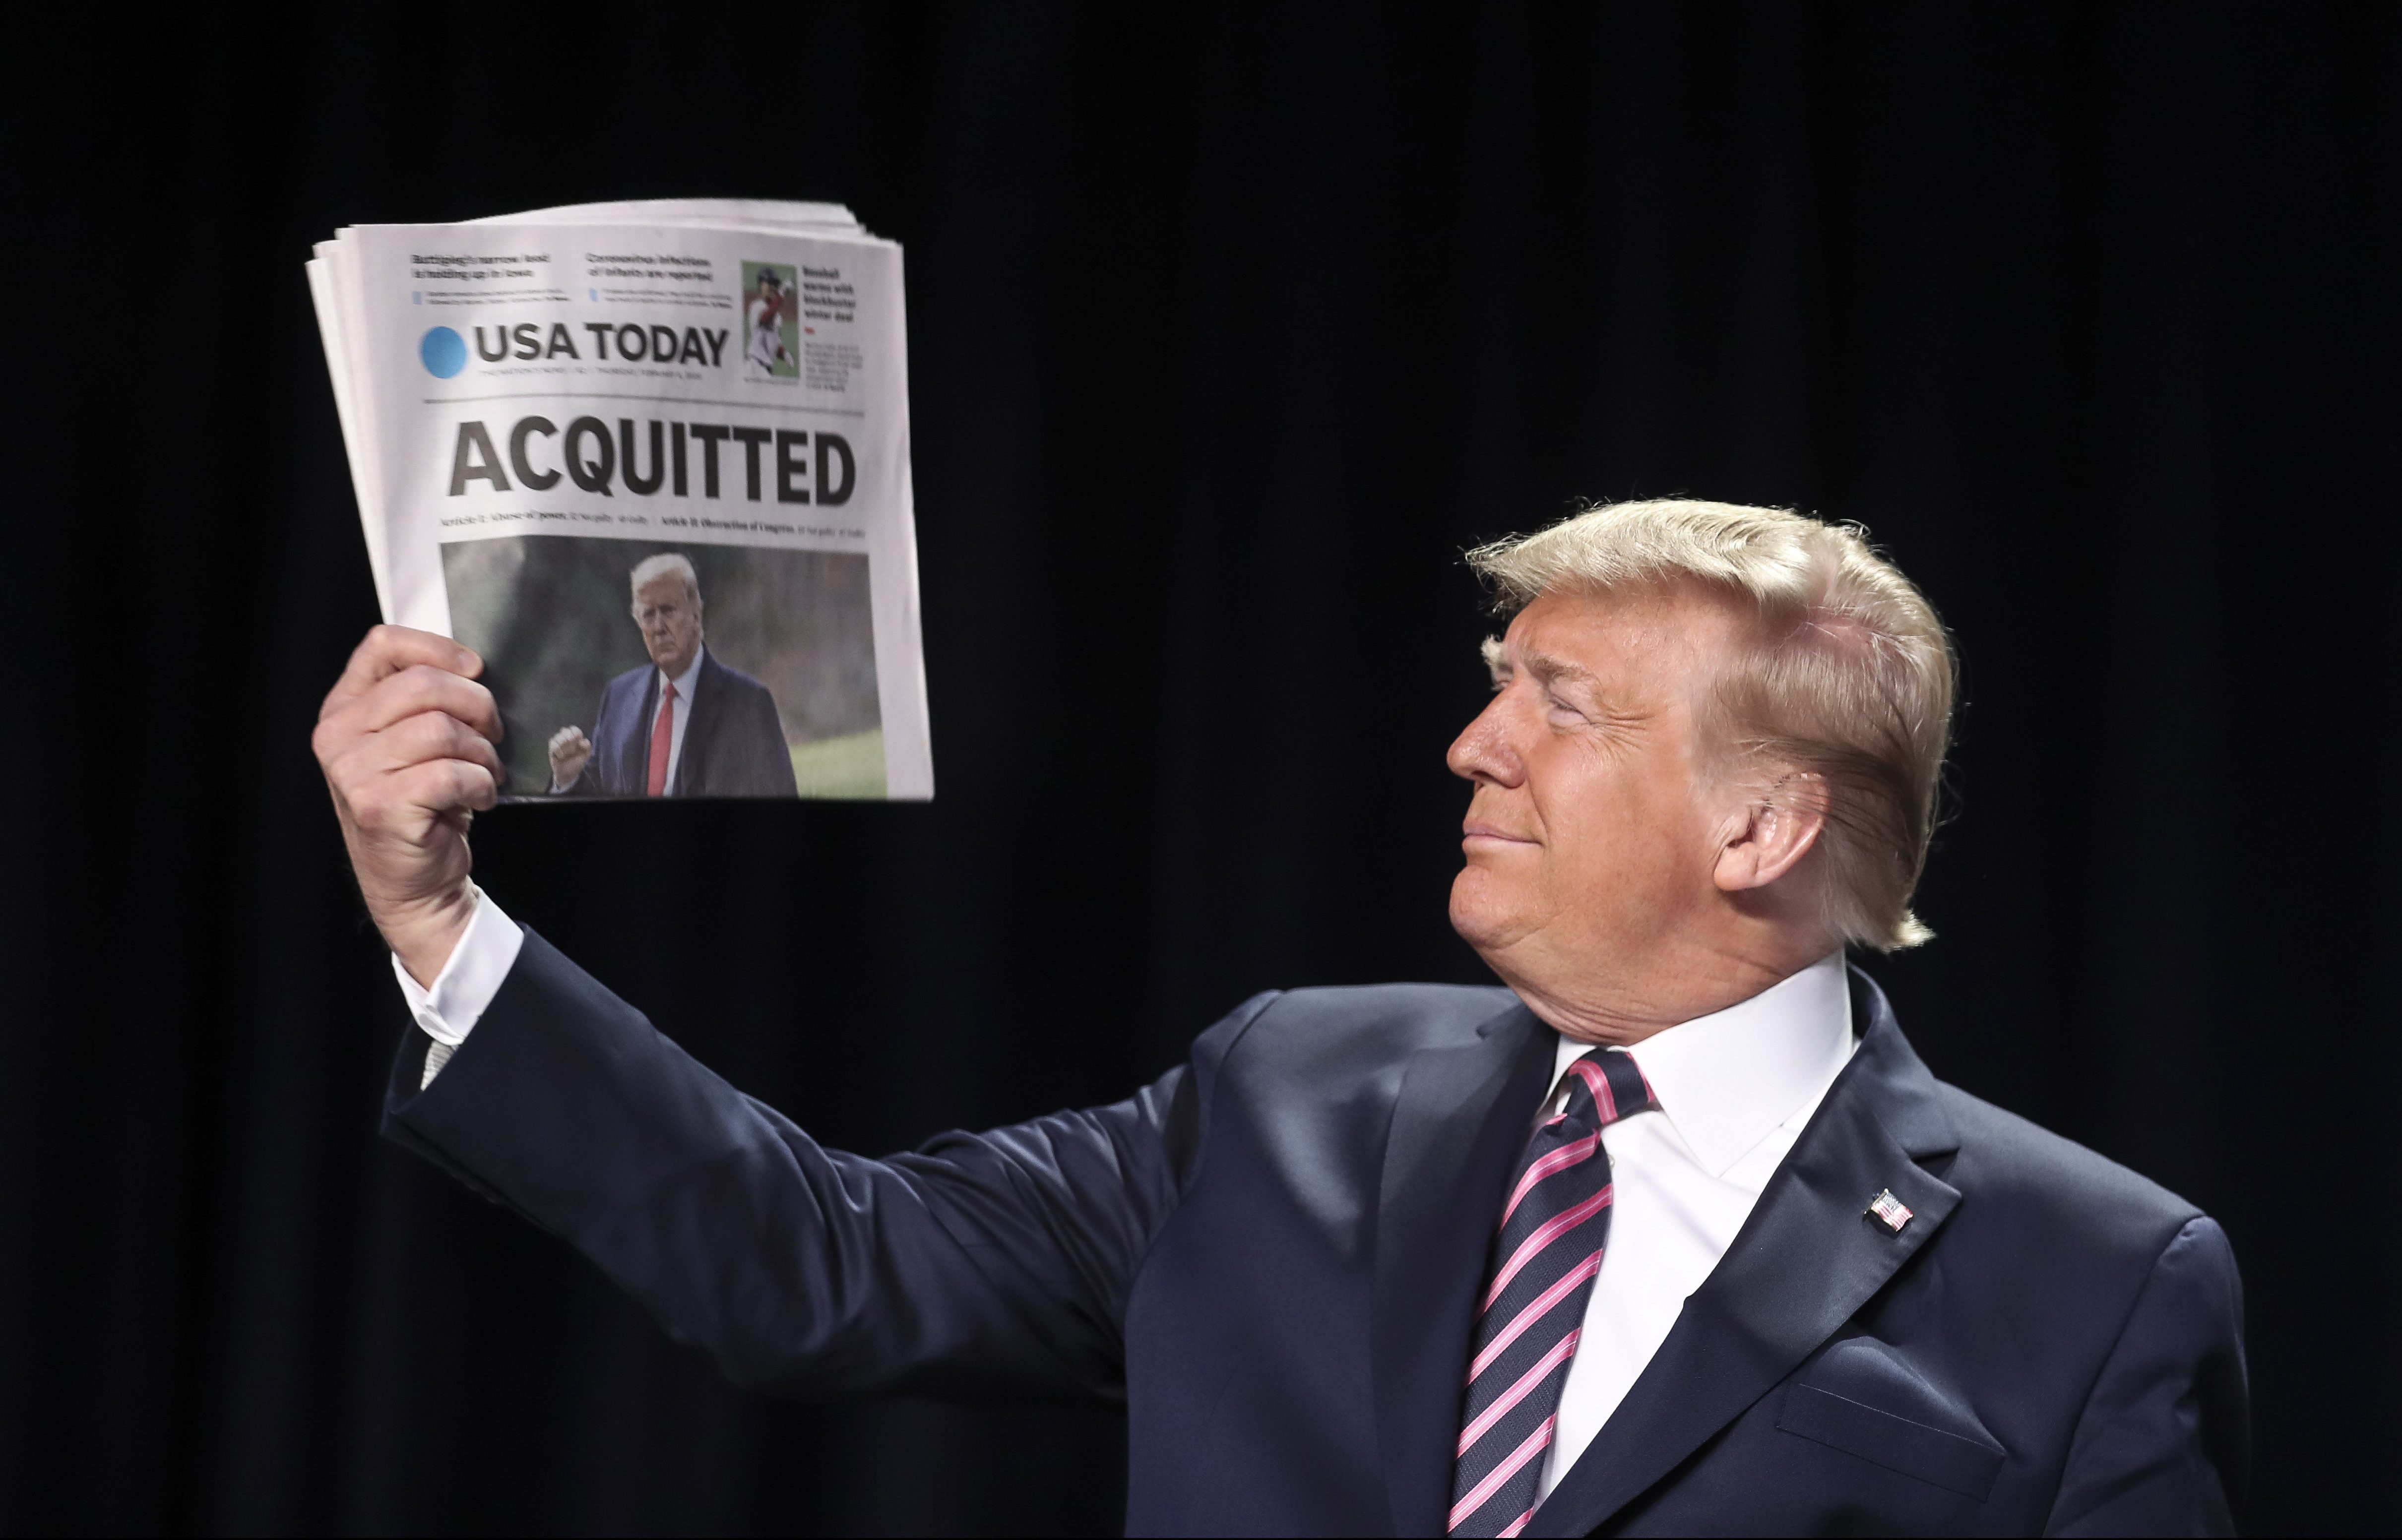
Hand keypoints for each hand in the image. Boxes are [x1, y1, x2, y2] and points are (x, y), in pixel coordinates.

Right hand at [312, 625, 504, 984]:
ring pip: (440, 728)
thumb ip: (426, 700)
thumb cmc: (424, 804)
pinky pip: (450, 773)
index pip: (381, 645)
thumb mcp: (416, 743)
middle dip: (476, 705)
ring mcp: (352, 772)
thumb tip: (472, 667)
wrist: (415, 880)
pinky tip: (479, 798)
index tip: (474, 668)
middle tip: (492, 735)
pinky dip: (480, 784)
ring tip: (484, 773)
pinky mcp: (378, 805)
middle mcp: (337, 736)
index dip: (437, 647)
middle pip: (422, 684)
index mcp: (344, 708)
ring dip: (481, 752)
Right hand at [548, 724, 592, 787]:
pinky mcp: (551, 749)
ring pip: (557, 736)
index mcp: (575, 738)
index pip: (574, 729)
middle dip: (569, 739)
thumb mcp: (586, 755)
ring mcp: (558, 744)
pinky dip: (557, 749)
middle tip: (572, 749)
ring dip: (563, 745)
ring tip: (566, 754)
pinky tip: (561, 756)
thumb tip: (581, 741)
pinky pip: (552, 743)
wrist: (569, 774)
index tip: (578, 740)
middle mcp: (565, 739)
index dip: (576, 732)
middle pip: (564, 730)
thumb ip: (587, 746)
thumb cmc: (577, 762)